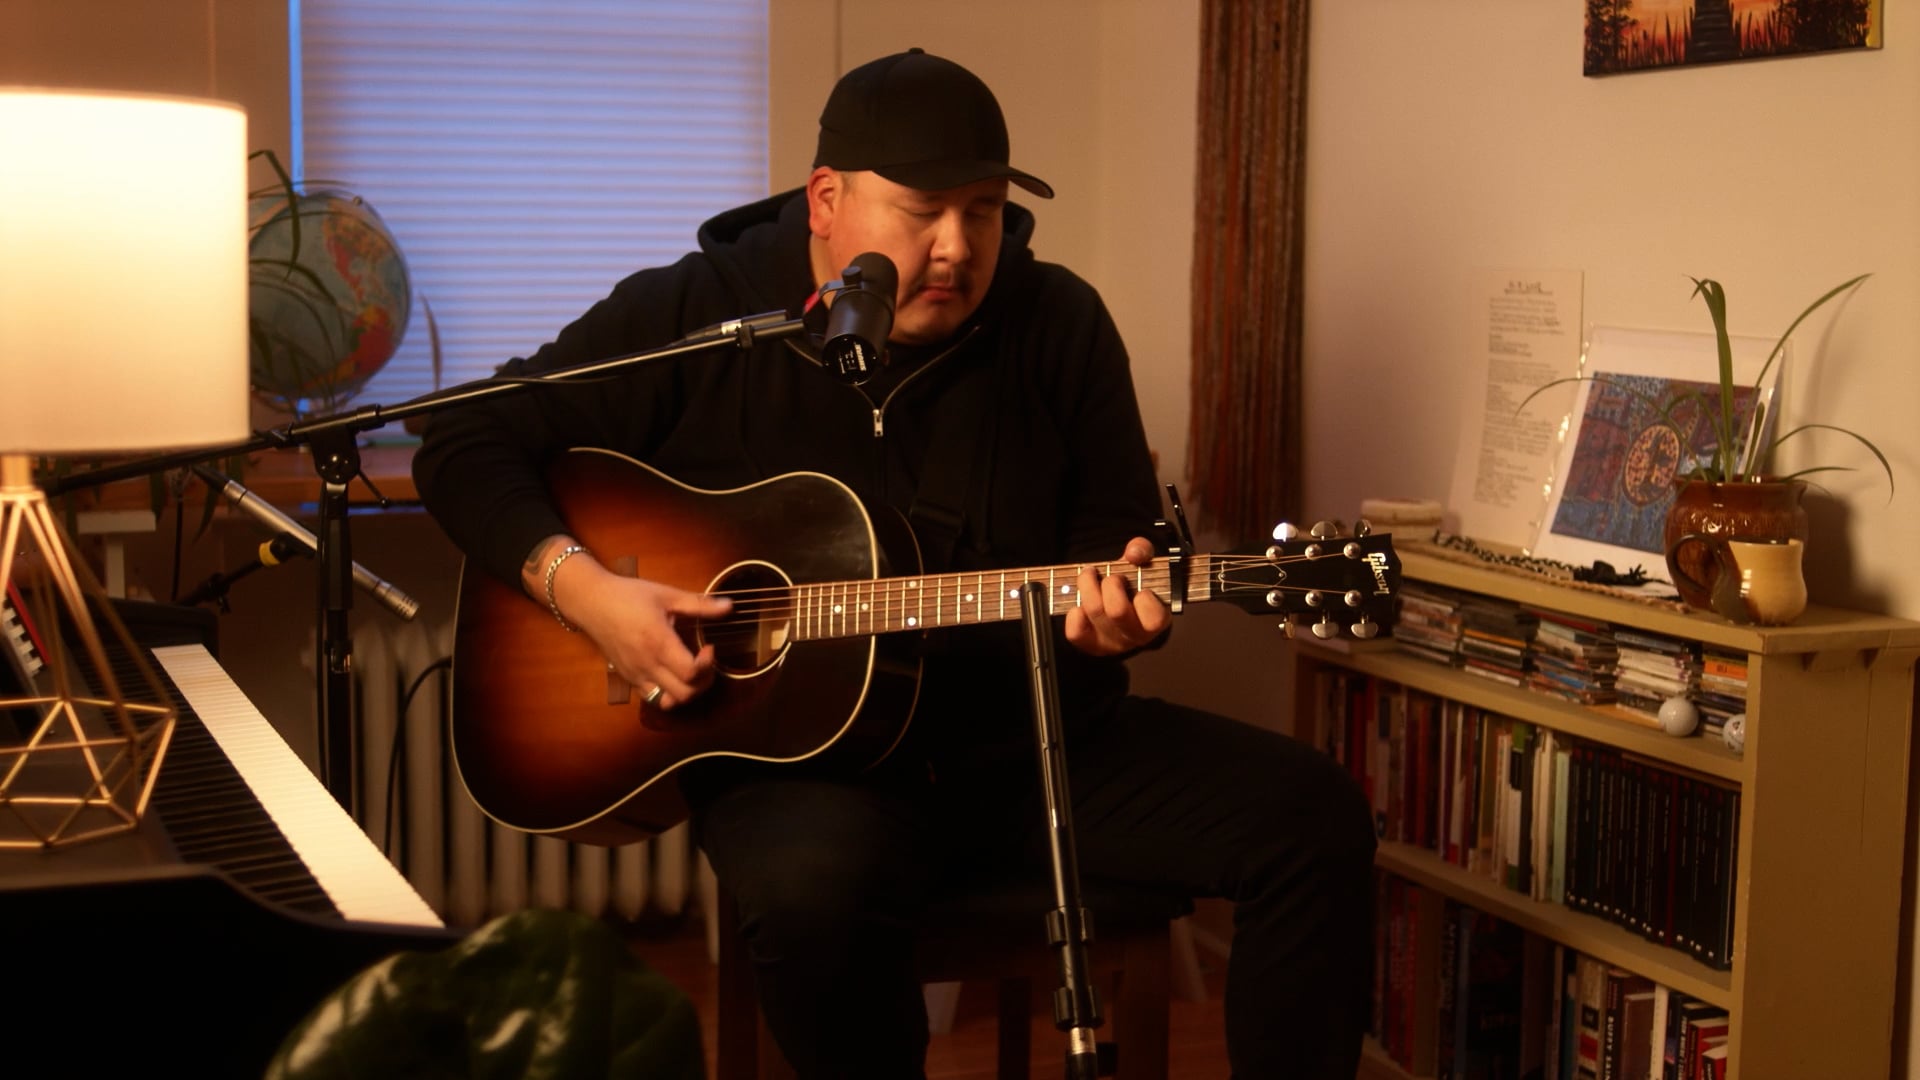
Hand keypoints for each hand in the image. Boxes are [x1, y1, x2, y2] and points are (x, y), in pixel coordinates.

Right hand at [549, 552, 731, 709]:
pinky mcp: (627, 678)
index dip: (708, 665)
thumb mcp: (667, 595)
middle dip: (703, 682)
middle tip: (704, 662)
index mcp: (658, 643)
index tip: (709, 647)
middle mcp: (646, 664)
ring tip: (690, 672)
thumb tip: (729, 606)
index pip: (691, 673)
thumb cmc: (628, 595)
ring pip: (667, 702)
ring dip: (685, 692)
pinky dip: (667, 693)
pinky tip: (671, 673)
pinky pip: (651, 697)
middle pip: (684, 694)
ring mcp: (635, 674)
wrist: (591, 602)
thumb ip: (699, 605)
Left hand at [1062, 536, 1168, 656]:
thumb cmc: (1134, 584)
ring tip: (1090, 576)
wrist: (1119, 601)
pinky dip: (1074, 614)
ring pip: (1094, 612)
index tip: (1140, 587)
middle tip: (1111, 577)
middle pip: (1117, 611)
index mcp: (1156, 620)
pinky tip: (1080, 604)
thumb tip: (1134, 554)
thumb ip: (1143, 550)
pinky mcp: (1091, 646)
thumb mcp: (1142, 564)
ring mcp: (1113, 644)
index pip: (1153, 618)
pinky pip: (1076, 632)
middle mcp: (1135, 637)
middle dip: (1111, 584)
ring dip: (1088, 586)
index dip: (1144, 597)